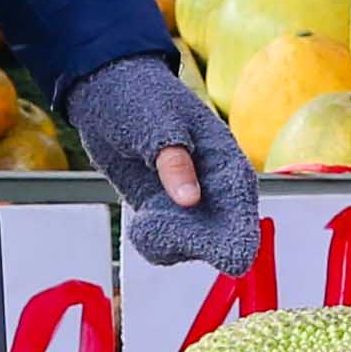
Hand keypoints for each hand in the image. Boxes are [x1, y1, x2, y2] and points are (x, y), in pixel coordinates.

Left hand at [61, 54, 259, 272]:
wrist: (107, 91)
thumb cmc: (143, 96)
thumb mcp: (158, 123)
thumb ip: (175, 161)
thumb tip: (191, 200)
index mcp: (225, 161)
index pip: (243, 206)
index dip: (241, 235)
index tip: (232, 260)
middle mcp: (213, 187)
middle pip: (223, 234)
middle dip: (201, 243)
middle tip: (169, 232)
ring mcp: (188, 201)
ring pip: (194, 243)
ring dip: (173, 242)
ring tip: (147, 219)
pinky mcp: (162, 209)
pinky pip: (167, 240)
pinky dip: (154, 240)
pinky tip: (141, 223)